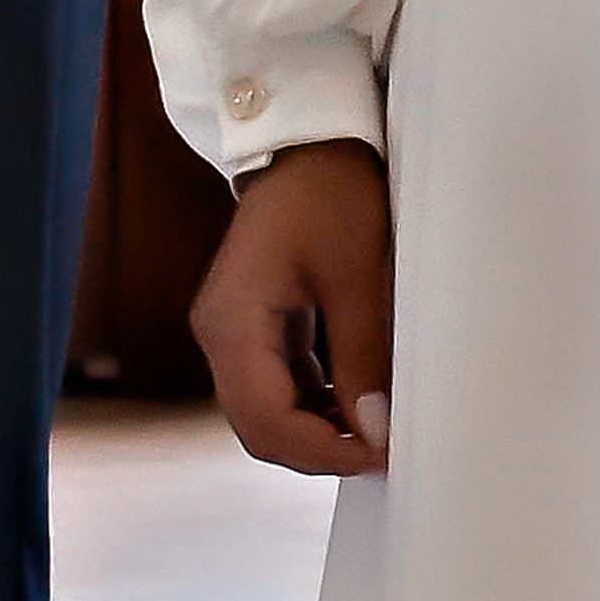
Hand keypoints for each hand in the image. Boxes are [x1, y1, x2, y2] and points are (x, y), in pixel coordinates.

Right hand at [193, 139, 392, 477]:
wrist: (307, 145)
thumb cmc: (329, 194)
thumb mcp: (356, 275)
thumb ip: (361, 357)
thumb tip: (373, 428)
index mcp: (233, 322)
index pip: (266, 419)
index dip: (322, 451)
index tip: (378, 455)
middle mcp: (219, 334)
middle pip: (257, 427)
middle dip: (317, 451)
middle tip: (381, 453)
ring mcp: (231, 332)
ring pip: (263, 414)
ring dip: (315, 432)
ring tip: (374, 430)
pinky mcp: (251, 328)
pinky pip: (273, 387)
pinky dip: (311, 406)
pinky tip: (354, 402)